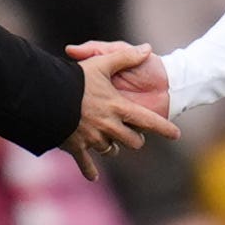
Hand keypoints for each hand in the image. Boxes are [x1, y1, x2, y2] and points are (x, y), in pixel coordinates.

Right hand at [62, 42, 180, 180]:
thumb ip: (125, 57)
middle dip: (134, 139)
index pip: (149, 121)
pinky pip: (86, 163)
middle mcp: (110, 126)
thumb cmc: (76, 79)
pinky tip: (93, 177)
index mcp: (119, 107)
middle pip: (133, 142)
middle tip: (132, 135)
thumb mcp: (102, 63)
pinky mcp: (77, 146)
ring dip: (113, 147)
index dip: (164, 128)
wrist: (47, 95)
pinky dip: (89, 170)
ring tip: (108, 141)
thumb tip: (147, 48)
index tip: (176, 135)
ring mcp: (93, 138)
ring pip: (111, 150)